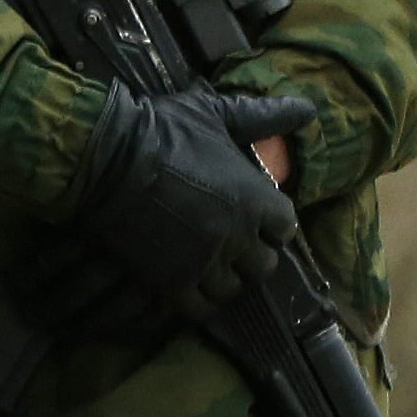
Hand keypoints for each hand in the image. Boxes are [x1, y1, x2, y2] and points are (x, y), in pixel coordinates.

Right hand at [54, 86, 313, 332]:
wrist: (106, 157)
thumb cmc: (162, 130)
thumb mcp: (215, 113)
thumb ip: (265, 116)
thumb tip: (309, 107)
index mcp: (254, 198)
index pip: (286, 227)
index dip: (272, 223)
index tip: (255, 216)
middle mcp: (237, 236)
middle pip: (264, 264)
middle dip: (251, 253)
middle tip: (230, 240)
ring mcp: (205, 263)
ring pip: (233, 289)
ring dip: (224, 277)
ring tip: (207, 262)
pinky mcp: (172, 282)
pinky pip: (200, 308)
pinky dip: (198, 299)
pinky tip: (187, 281)